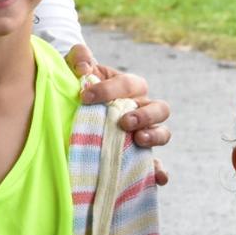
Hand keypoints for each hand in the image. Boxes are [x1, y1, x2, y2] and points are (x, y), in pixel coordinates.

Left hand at [67, 44, 171, 182]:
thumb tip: (84, 67)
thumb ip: (79, 57)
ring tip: (138, 140)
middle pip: (159, 108)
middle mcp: (141, 109)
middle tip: (123, 122)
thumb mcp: (75, 67)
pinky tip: (158, 177)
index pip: (129, 84)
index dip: (109, 89)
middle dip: (144, 115)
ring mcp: (143, 132)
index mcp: (129, 86)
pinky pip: (155, 165)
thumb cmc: (77, 84)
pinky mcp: (138, 156)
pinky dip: (159, 171)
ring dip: (154, 136)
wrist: (72, 106)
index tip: (85, 97)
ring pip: (163, 133)